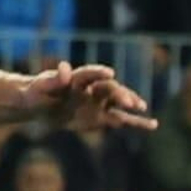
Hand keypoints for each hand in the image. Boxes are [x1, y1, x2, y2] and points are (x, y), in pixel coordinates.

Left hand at [21, 62, 155, 133]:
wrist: (39, 104)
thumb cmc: (37, 93)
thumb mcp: (40, 87)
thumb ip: (54, 79)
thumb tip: (64, 66)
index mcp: (76, 79)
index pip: (89, 74)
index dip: (99, 73)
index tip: (109, 73)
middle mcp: (92, 88)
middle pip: (109, 89)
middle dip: (120, 94)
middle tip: (131, 102)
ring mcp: (98, 103)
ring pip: (118, 103)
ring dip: (130, 104)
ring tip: (142, 108)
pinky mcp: (101, 117)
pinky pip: (121, 120)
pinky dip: (136, 123)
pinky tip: (153, 125)